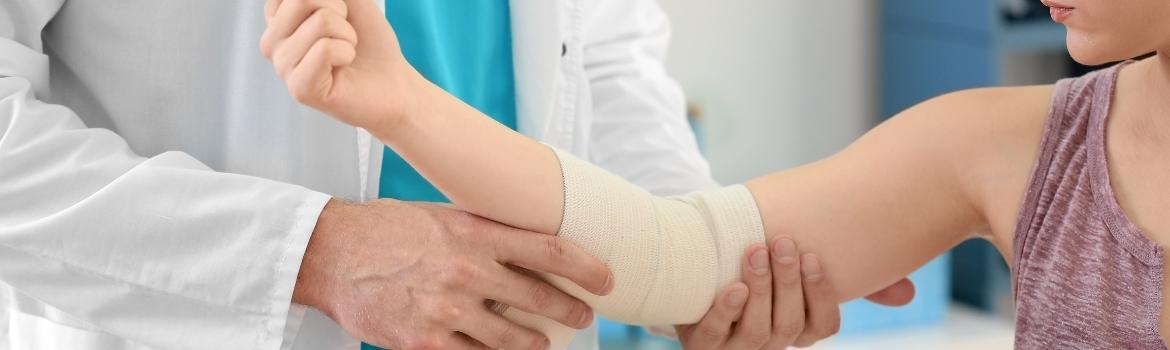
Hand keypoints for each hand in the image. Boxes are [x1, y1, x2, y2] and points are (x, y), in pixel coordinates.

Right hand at [260, 0, 417, 130]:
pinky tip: (344, 67)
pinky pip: (325, 49)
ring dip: (347, 34)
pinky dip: (347, 52)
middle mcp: (273, 43)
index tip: (338, 14)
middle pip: (300, 0)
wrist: (393, 81)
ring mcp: (283, 66)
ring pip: (320, 22)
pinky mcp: (299, 88)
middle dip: (339, 12)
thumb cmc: (370, 42)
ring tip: (346, 52)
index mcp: (278, 20)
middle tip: (345, 34)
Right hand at [293, 199, 613, 349]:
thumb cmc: (388, 230)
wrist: (332, 253)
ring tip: (542, 342)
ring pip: (513, 338)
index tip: (606, 279)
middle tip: (582, 317)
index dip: (587, 267)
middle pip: (540, 299)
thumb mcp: (444, 217)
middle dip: (570, 312)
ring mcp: (447, 310)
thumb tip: (530, 250)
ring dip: (535, 343)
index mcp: (475, 233)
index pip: (549, 250)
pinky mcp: (425, 342)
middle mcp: (466, 271)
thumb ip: (486, 234)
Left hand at [677, 237, 916, 348]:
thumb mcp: (800, 268)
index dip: (820, 294)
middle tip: (784, 243)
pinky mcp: (700, 342)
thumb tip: (907, 293)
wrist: (694, 265)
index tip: (814, 257)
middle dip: (788, 283)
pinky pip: (715, 333)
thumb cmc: (758, 267)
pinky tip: (732, 287)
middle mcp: (770, 342)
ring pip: (757, 329)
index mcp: (797, 327)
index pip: (823, 325)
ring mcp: (734, 347)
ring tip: (756, 252)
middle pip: (790, 325)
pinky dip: (725, 311)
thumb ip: (851, 278)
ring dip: (760, 289)